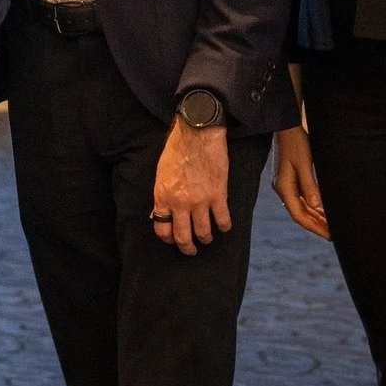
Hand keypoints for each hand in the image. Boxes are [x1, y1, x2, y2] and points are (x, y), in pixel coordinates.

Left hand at [152, 120, 231, 255]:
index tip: (172, 239)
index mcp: (163, 197)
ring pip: (203, 232)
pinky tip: (224, 226)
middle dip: (187, 248)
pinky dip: (224, 226)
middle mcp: (180, 204)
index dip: (167, 238)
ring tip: (207, 238)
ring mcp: (200, 201)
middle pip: (183, 236)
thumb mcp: (161, 174)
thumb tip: (161, 212)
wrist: (197, 134)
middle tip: (191, 250)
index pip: (162, 228)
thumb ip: (162, 195)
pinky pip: (222, 219)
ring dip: (206, 238)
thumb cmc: (176, 150)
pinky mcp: (218, 196)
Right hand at [271, 127, 328, 239]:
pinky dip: (313, 206)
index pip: (299, 215)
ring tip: (331, 225)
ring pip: (301, 207)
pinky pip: (301, 198)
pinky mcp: (290, 179)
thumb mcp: (305, 164)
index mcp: (283, 187)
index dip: (314, 227)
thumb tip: (316, 207)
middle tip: (334, 234)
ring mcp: (285, 184)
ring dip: (315, 216)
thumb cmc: (296, 143)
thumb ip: (310, 186)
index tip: (330, 235)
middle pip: (300, 213)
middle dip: (316, 225)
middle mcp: (282, 189)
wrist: (287, 127)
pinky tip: (323, 210)